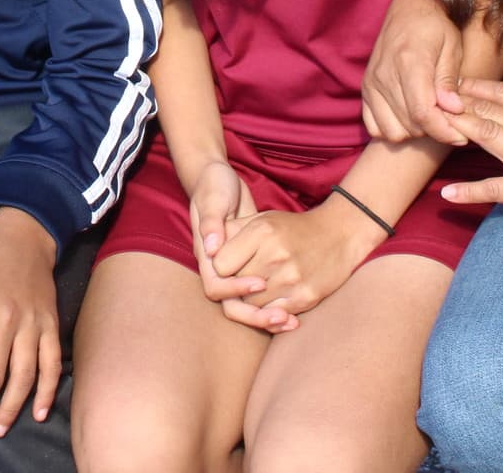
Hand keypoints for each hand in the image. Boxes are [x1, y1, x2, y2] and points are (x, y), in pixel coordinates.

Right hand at [185, 161, 285, 331]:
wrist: (220, 180)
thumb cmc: (215, 186)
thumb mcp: (213, 198)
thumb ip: (211, 221)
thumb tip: (212, 248)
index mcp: (206, 256)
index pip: (216, 287)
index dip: (236, 289)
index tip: (260, 282)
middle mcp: (218, 268)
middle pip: (233, 305)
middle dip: (256, 314)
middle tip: (281, 317)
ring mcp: (236, 269)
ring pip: (248, 305)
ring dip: (268, 316)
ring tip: (291, 321)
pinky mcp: (252, 268)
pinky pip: (261, 297)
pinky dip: (276, 306)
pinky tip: (296, 315)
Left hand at [211, 197, 385, 318]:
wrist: (340, 234)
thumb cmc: (293, 228)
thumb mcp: (262, 218)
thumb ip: (232, 232)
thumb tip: (207, 248)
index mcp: (261, 231)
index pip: (221, 265)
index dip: (221, 269)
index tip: (228, 268)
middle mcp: (275, 254)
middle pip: (235, 288)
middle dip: (234, 288)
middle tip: (240, 284)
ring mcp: (291, 278)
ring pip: (252, 306)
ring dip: (249, 304)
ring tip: (256, 293)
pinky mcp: (305, 297)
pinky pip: (274, 317)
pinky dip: (268, 315)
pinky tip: (271, 306)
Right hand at [361, 0, 470, 144]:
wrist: (410, 8)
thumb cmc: (436, 26)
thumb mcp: (452, 47)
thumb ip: (448, 80)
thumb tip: (452, 110)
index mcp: (409, 62)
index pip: (423, 113)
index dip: (443, 131)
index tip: (461, 136)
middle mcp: (385, 74)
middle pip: (409, 125)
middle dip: (433, 130)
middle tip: (449, 121)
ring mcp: (371, 82)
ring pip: (392, 130)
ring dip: (413, 131)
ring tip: (430, 117)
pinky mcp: (365, 88)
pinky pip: (374, 126)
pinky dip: (393, 128)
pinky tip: (409, 117)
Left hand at [441, 78, 502, 225]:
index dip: (476, 88)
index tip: (454, 83)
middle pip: (489, 111)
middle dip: (456, 103)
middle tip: (429, 97)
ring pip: (488, 137)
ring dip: (457, 130)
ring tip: (430, 126)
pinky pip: (495, 189)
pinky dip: (469, 191)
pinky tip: (447, 194)